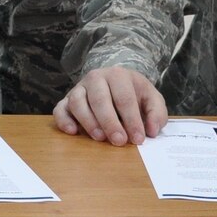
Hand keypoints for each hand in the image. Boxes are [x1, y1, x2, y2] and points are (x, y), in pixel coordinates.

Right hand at [53, 67, 168, 144]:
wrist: (114, 82)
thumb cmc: (133, 94)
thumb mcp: (151, 99)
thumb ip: (157, 112)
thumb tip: (152, 129)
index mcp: (118, 75)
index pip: (124, 97)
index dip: (132, 119)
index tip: (138, 139)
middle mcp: (96, 78)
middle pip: (100, 98)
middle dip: (110, 121)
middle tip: (119, 141)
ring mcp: (79, 88)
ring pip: (78, 101)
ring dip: (88, 121)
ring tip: (99, 138)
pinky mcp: (66, 100)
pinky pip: (59, 108)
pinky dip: (63, 120)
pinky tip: (72, 132)